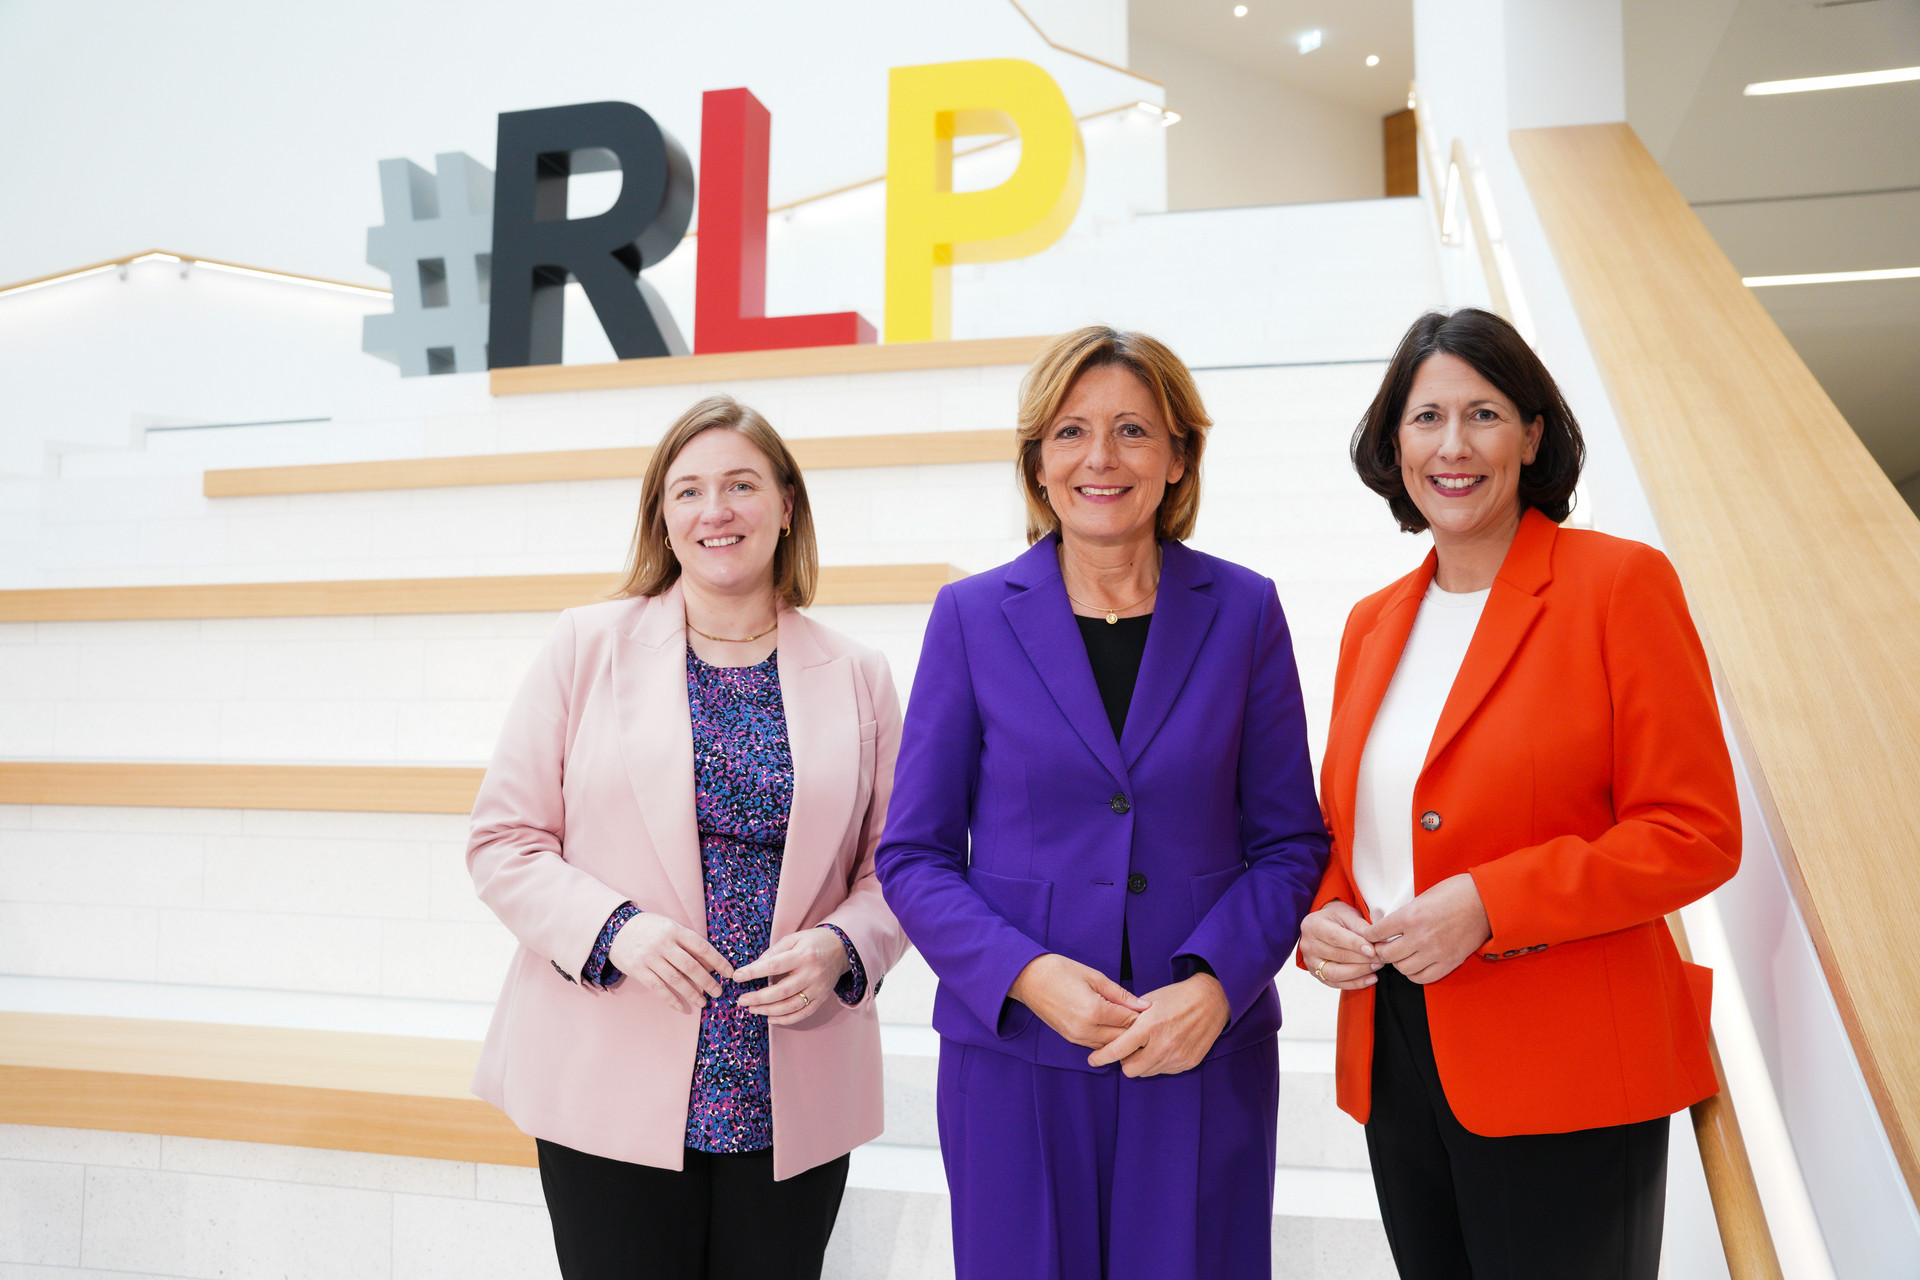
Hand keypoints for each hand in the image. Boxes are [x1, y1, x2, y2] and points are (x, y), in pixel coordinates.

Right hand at [608, 913, 733, 1013]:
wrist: (615, 927)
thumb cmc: (649, 929)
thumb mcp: (669, 927)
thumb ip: (687, 943)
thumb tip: (710, 964)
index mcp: (675, 930)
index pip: (702, 947)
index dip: (718, 961)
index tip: (729, 973)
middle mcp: (663, 943)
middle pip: (690, 966)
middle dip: (707, 981)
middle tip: (718, 992)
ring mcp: (649, 957)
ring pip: (675, 979)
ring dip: (692, 993)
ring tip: (703, 1002)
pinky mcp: (638, 970)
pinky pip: (658, 988)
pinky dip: (671, 999)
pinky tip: (682, 1007)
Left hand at [735, 927, 851, 1024]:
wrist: (843, 949)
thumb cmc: (814, 941)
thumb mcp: (794, 938)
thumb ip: (774, 951)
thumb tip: (755, 966)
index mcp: (803, 955)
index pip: (774, 966)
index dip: (753, 972)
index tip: (737, 977)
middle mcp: (811, 974)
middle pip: (781, 991)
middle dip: (758, 998)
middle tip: (741, 1000)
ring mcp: (818, 988)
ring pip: (791, 1006)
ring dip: (769, 1011)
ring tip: (752, 1009)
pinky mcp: (822, 998)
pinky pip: (802, 1014)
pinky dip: (785, 1020)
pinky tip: (770, 1019)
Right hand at [1009, 953, 1149, 1048]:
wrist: (1028, 978)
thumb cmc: (1060, 971)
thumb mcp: (1094, 977)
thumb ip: (1120, 994)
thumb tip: (1143, 1005)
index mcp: (1094, 1011)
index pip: (1128, 1020)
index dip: (1141, 1015)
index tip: (1149, 1009)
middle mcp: (1085, 1029)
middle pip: (1121, 1038)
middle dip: (1134, 1029)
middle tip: (1143, 1018)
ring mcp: (1076, 1037)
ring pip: (1109, 1045)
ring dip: (1120, 1036)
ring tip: (1127, 1022)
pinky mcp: (1070, 1039)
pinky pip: (1095, 1044)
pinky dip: (1106, 1038)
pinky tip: (1111, 1026)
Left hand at [1087, 973, 1229, 1076]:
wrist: (1211, 1000)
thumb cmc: (1176, 997)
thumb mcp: (1148, 1002)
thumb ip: (1129, 1019)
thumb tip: (1111, 1032)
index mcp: (1149, 1027)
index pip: (1118, 1050)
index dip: (1102, 1057)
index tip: (1093, 1060)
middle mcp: (1163, 1046)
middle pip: (1130, 1069)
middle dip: (1125, 1060)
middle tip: (1129, 1048)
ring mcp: (1176, 1057)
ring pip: (1147, 1072)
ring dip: (1143, 1061)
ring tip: (1150, 1044)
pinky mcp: (1188, 1063)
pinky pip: (1164, 1070)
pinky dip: (1160, 1062)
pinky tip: (1165, 1046)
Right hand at [1298, 899, 1381, 989]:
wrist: (1325, 924)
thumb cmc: (1337, 917)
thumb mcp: (1348, 914)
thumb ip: (1361, 927)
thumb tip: (1377, 942)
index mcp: (1313, 925)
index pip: (1336, 938)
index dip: (1355, 945)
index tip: (1372, 950)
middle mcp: (1308, 945)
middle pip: (1337, 956)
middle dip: (1362, 959)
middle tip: (1382, 958)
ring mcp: (1310, 962)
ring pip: (1336, 973)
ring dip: (1359, 972)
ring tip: (1377, 967)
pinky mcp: (1317, 974)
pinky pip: (1337, 983)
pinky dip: (1355, 983)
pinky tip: (1371, 978)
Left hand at [1366, 873, 1490, 984]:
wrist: (1485, 902)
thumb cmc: (1455, 893)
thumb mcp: (1423, 897)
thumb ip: (1406, 914)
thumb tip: (1391, 926)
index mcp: (1410, 916)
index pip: (1377, 932)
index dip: (1370, 935)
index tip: (1371, 936)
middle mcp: (1420, 937)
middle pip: (1387, 954)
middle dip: (1381, 951)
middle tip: (1383, 947)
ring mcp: (1435, 952)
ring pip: (1403, 968)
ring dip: (1398, 963)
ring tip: (1400, 956)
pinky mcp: (1449, 963)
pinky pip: (1423, 978)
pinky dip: (1415, 974)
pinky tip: (1415, 966)